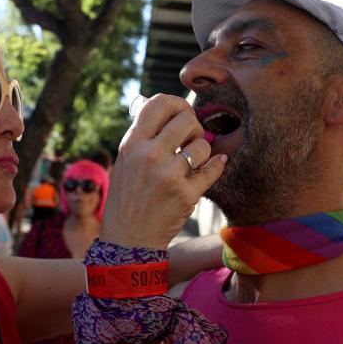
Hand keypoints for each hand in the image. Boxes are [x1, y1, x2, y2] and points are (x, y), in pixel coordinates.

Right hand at [100, 94, 226, 249]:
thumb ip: (142, 135)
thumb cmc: (127, 199)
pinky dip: (217, 166)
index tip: (182, 116)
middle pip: (187, 119)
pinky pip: (213, 169)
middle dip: (195, 128)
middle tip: (190, 142)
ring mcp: (168, 175)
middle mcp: (148, 155)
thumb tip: (153, 103)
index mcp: (131, 144)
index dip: (177, 104)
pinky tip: (214, 166)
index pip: (159, 102)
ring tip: (192, 164)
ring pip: (203, 145)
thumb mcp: (124, 162)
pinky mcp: (186, 194)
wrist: (128, 241)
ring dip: (203, 153)